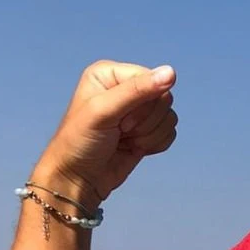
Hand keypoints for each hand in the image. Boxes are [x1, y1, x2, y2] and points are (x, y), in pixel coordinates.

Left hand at [36, 60, 178, 207]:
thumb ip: (138, 90)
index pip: (152, 80)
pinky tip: (134, 147)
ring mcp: (138, 110)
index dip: (143, 104)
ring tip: (124, 140)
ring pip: (169, 117)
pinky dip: (155, 144)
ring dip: (149, 135)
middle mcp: (126, 88)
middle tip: (121, 131)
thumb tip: (171, 72)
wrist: (78, 178)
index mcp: (111, 74)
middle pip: (164, 99)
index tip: (120, 120)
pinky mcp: (148, 130)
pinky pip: (170, 132)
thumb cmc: (81, 142)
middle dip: (146, 122)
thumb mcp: (105, 111)